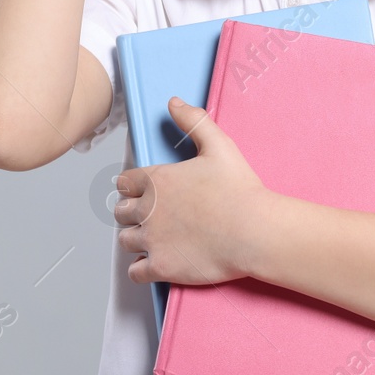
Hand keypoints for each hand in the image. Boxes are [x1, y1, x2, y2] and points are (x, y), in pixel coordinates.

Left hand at [113, 96, 270, 284]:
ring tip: (152, 239)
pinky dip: (140, 268)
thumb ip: (193, 121)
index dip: (134, 186)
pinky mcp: (161, 266)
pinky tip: (153, 263)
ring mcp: (152, 240)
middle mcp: (147, 210)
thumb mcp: (219, 145)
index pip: (125, 182)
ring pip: (125, 239)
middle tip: (150, 215)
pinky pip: (135, 271)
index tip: (144, 191)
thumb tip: (173, 102)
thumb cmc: (239, 190)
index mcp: (157, 180)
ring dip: (135, 239)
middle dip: (132, 212)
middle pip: (120, 211)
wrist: (254, 230)